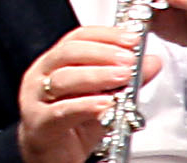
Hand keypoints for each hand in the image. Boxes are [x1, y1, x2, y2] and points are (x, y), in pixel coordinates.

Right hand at [16, 22, 142, 162]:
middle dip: (102, 54)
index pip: (77, 38)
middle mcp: (41, 76)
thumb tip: (149, 62)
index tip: (131, 38)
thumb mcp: (102, 100)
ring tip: (123, 77)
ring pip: (63, 79)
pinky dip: (85, 106)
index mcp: (54, 64)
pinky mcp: (40, 122)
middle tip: (128, 59)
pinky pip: (61, 111)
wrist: (49, 156)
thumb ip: (124, 81)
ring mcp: (37, 98)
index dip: (105, 35)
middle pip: (68, 54)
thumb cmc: (71, 125)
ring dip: (96, 76)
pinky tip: (104, 104)